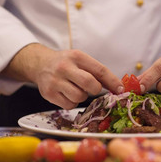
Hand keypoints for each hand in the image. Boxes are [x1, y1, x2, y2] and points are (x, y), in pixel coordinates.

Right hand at [1, 43, 122, 108]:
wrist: (40, 64)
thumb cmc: (66, 63)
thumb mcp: (81, 60)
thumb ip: (97, 72)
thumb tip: (117, 88)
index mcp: (77, 57)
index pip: (99, 70)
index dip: (112, 81)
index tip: (120, 90)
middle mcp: (64, 67)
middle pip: (89, 84)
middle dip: (96, 89)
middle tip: (92, 88)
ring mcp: (55, 81)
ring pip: (79, 97)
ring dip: (82, 96)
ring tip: (76, 88)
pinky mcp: (48, 94)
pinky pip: (69, 105)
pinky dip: (72, 102)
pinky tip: (67, 94)